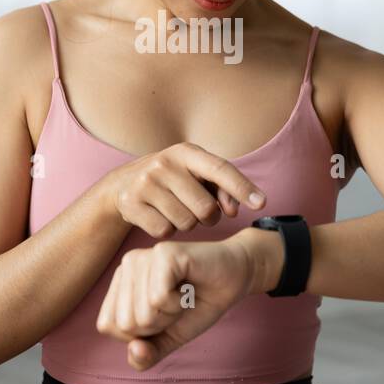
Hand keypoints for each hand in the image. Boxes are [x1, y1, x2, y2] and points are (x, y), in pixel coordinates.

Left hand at [95, 230, 268, 369]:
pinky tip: (188, 287)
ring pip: (143, 313)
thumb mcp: (168, 338)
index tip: (163, 313)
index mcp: (119, 283)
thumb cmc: (198, 305)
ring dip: (171, 313)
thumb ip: (146, 355)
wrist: (235, 280)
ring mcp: (143, 256)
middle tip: (176, 303)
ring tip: (183, 294)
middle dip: (158, 324)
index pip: (107, 325)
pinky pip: (158, 298)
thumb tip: (135, 351)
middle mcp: (126, 265)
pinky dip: (179, 302)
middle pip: (125, 323)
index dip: (140, 332)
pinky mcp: (162, 253)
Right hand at [98, 142, 266, 238]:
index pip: (220, 170)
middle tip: (197, 210)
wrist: (122, 185)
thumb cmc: (172, 181)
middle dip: (208, 217)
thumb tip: (233, 210)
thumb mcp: (195, 176)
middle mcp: (164, 163)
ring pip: (186, 223)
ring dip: (186, 224)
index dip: (243, 187)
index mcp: (186, 152)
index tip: (262, 203)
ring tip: (174, 210)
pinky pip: (164, 231)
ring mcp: (146, 183)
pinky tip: (158, 217)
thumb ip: (221, 189)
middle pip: (206, 208)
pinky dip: (167, 230)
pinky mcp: (131, 203)